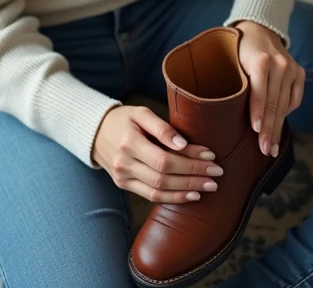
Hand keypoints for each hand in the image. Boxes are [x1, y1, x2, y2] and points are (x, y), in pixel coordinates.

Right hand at [92, 105, 223, 203]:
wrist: (95, 132)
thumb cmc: (124, 119)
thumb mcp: (141, 113)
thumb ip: (162, 127)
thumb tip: (183, 144)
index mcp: (129, 142)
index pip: (164, 158)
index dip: (190, 161)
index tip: (211, 157)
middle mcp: (124, 163)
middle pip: (164, 177)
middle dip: (193, 177)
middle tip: (217, 174)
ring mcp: (123, 177)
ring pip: (158, 191)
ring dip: (187, 190)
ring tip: (208, 186)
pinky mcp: (124, 185)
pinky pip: (151, 196)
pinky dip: (173, 198)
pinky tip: (191, 195)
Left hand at [234, 20, 304, 157]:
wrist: (259, 29)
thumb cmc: (238, 50)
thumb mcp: (232, 61)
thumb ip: (233, 84)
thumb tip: (224, 118)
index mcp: (260, 60)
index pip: (260, 92)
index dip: (258, 113)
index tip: (255, 132)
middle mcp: (279, 64)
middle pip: (274, 103)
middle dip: (269, 129)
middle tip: (264, 150)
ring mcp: (291, 68)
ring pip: (285, 105)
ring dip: (278, 128)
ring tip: (272, 147)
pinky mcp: (299, 73)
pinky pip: (295, 99)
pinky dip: (287, 113)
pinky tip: (278, 125)